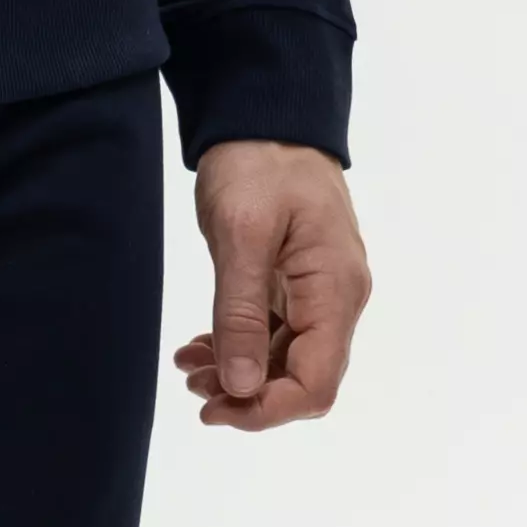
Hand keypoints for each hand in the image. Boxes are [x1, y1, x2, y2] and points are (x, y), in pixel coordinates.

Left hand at [174, 143, 371, 430]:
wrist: (267, 116)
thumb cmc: (259, 163)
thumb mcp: (242, 235)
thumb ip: (242, 313)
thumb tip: (243, 386)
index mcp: (335, 290)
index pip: (316, 384)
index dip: (267, 410)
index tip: (215, 408)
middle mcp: (338, 300)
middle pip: (303, 380)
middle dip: (248, 395)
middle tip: (192, 386)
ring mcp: (320, 293)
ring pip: (286, 361)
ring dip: (239, 374)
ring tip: (188, 368)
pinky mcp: (297, 285)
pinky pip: (276, 334)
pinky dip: (239, 348)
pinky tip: (200, 348)